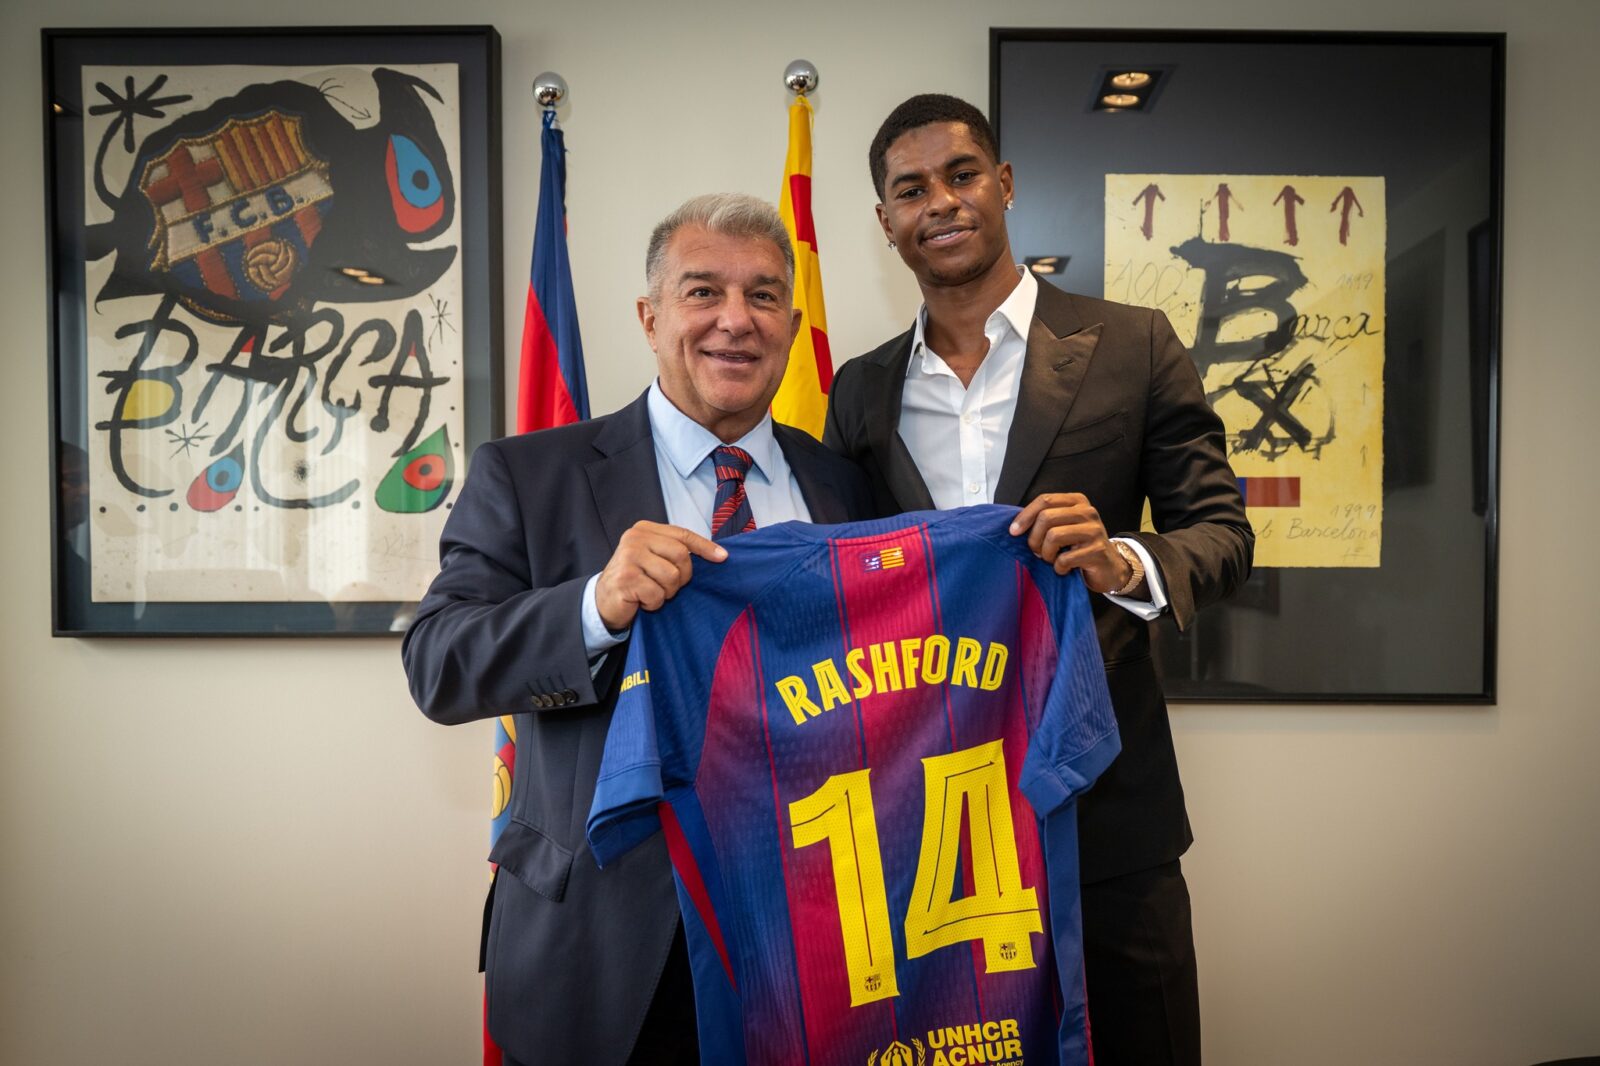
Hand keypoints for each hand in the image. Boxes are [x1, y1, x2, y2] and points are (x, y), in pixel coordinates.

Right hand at [594, 521, 727, 631]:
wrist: (603, 599)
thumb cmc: (635, 579)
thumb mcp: (654, 558)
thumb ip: (676, 551)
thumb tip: (719, 554)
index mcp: (644, 529)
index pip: (682, 535)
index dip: (705, 547)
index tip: (723, 557)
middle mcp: (635, 539)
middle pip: (681, 555)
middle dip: (682, 577)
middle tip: (668, 585)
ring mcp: (628, 557)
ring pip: (672, 577)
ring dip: (667, 592)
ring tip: (652, 591)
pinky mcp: (626, 578)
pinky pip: (657, 594)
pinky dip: (654, 603)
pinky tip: (641, 600)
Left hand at [1009, 493, 1136, 595]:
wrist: (1109, 567)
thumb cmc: (1078, 547)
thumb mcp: (1063, 527)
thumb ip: (1044, 521)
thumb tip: (1014, 526)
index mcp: (1077, 501)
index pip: (1045, 500)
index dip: (1025, 516)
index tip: (1013, 532)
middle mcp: (1087, 512)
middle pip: (1046, 517)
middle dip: (1034, 538)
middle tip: (1037, 552)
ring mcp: (1095, 530)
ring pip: (1054, 536)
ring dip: (1046, 553)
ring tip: (1051, 560)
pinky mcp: (1098, 550)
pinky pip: (1065, 558)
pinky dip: (1059, 567)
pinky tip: (1064, 568)